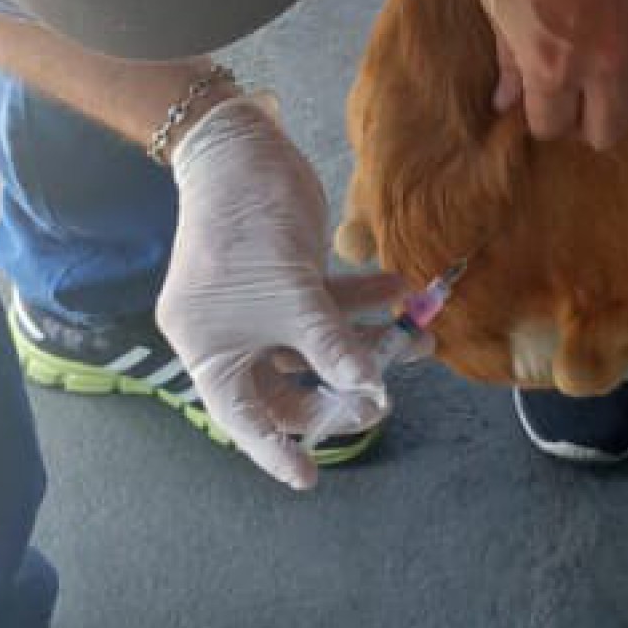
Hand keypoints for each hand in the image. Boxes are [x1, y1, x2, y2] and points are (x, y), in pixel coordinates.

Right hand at [158, 96, 400, 494]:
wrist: (239, 149)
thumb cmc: (248, 228)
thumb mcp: (294, 296)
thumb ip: (332, 347)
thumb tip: (372, 393)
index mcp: (210, 351)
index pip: (243, 418)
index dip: (275, 451)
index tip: (310, 478)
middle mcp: (230, 337)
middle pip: (286, 386)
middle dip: (339, 390)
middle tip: (384, 399)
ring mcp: (258, 308)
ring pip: (314, 345)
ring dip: (363, 341)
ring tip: (417, 339)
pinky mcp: (283, 279)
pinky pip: (324, 307)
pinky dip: (358, 302)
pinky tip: (399, 290)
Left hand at [481, 0, 627, 149]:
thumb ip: (508, 58)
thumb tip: (505, 101)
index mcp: (552, 63)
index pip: (552, 127)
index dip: (540, 117)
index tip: (532, 98)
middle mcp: (604, 62)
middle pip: (608, 132)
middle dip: (585, 123)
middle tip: (568, 96)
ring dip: (616, 98)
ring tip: (594, 73)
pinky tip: (613, 39)